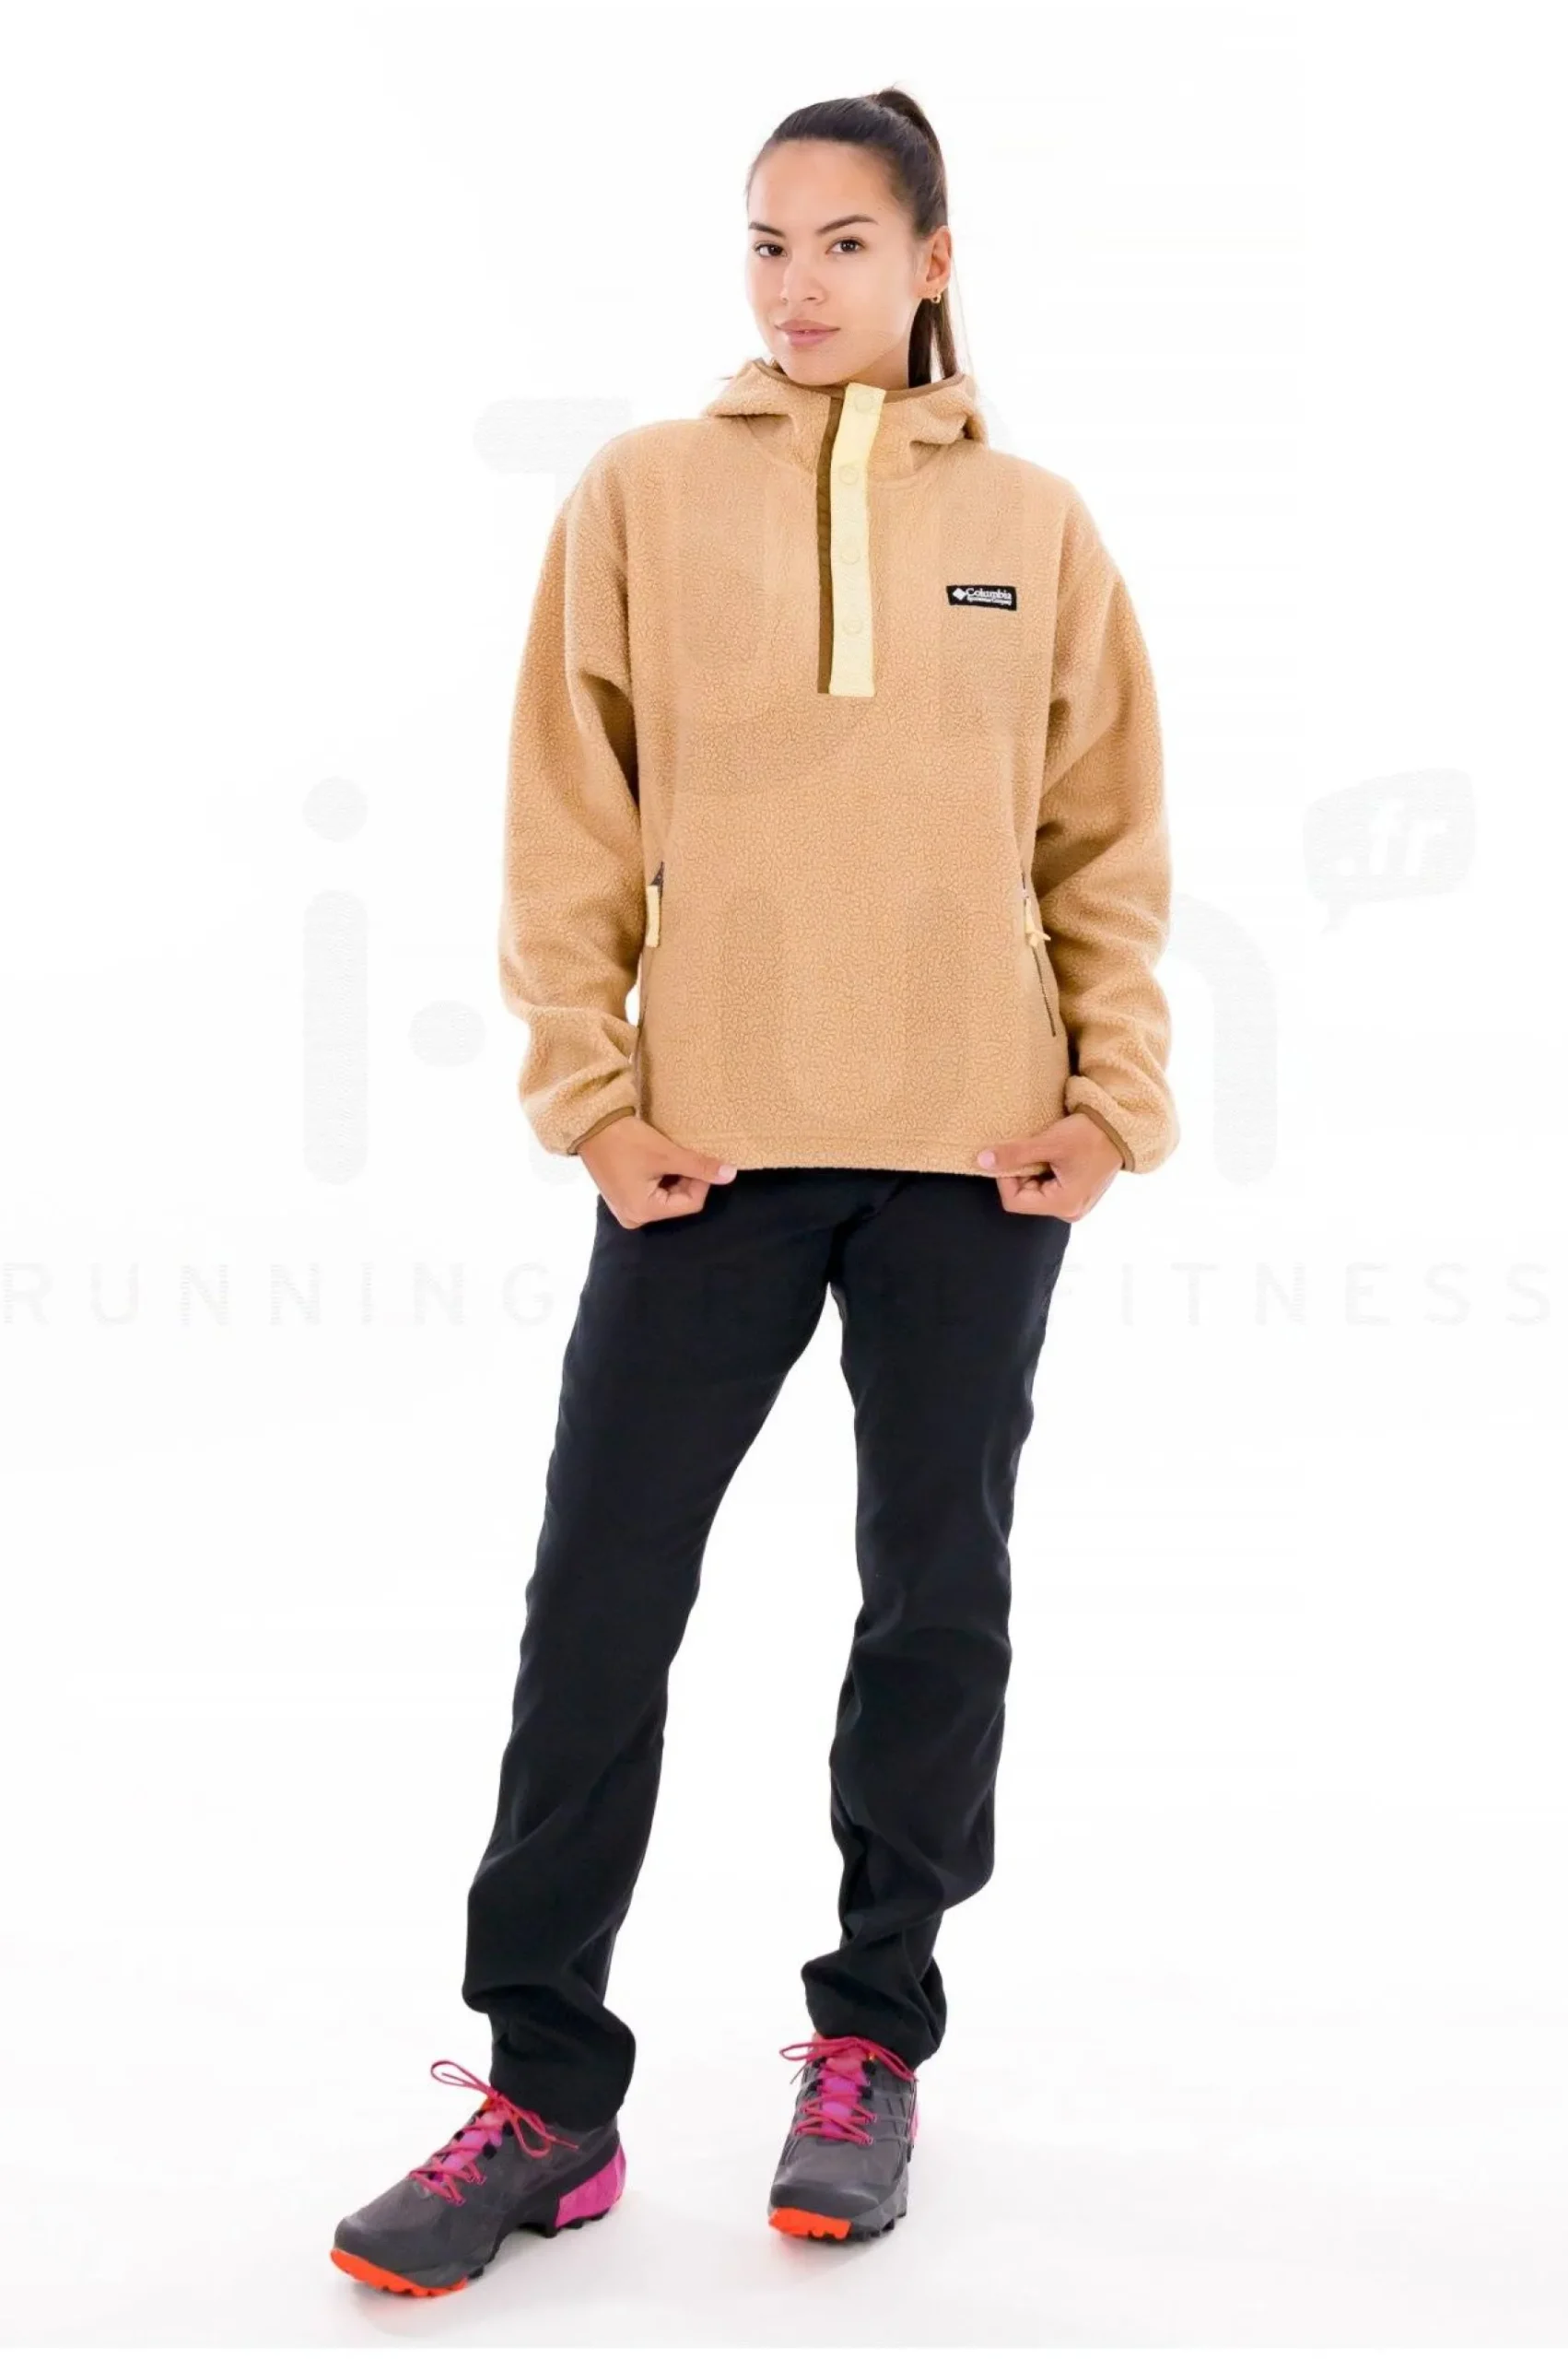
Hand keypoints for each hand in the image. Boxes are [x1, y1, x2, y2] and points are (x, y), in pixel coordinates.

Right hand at [579, 1114, 737, 1226]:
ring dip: (673, 1177)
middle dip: (686, 1179)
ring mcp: (625, 1209)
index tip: (697, 1158)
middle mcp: (633, 1218)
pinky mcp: (621, 1197)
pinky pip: (651, 1192)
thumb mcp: (667, 1154)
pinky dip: (660, 1177)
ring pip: (666, 1196)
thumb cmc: (627, 1140)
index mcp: (643, 1212)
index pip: (690, 1204)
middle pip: (677, 1202)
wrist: (591, 1124)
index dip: (700, 1181)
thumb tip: (730, 1175)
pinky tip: (655, 1160)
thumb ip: (700, 1166)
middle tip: (680, 1155)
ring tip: (666, 1156)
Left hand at [976, 1111, 1122, 1218]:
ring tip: (1045, 1151)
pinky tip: (1053, 1156)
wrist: (1122, 1128)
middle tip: (1031, 1149)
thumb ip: (1015, 1154)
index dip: (1005, 1178)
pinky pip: (1048, 1187)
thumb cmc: (1090, 1135)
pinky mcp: (1076, 1194)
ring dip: (1032, 1170)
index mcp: (1063, 1205)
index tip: (1011, 1154)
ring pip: (1035, 1191)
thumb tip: (982, 1161)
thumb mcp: (1050, 1142)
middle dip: (1020, 1173)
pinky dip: (1043, 1170)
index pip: (1014, 1201)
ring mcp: (1074, 1204)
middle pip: (1024, 1197)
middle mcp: (1069, 1211)